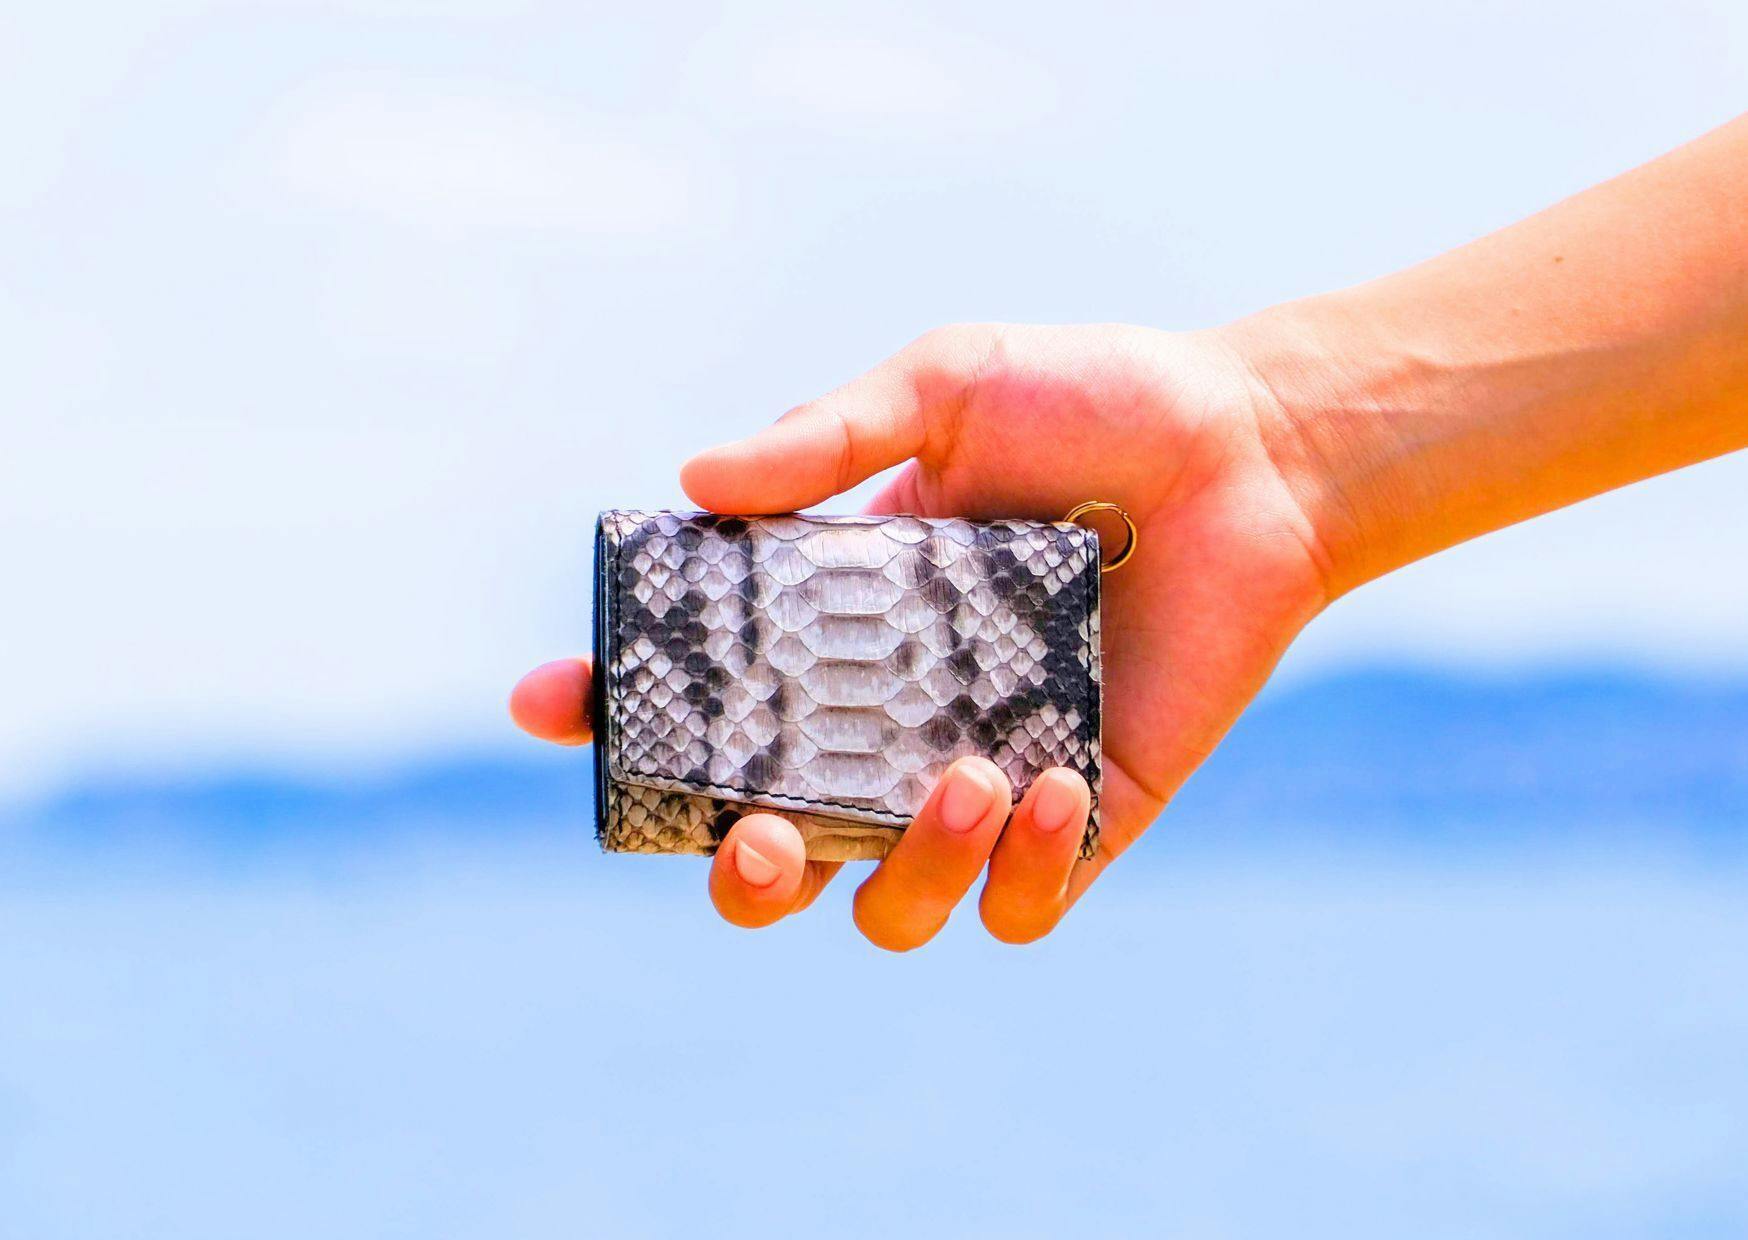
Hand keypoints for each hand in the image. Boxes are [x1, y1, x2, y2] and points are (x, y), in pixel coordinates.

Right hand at [511, 322, 1331, 946]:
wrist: (1253, 449)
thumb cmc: (1092, 403)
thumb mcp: (942, 390)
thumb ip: (826, 438)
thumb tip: (692, 480)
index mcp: (836, 627)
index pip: (700, 694)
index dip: (613, 714)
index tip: (553, 704)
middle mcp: (895, 719)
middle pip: (774, 849)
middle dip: (737, 877)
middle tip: (753, 834)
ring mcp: (985, 775)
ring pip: (891, 907)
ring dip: (904, 875)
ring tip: (967, 778)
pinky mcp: (1084, 814)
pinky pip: (1023, 902)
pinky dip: (1017, 872)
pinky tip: (1046, 783)